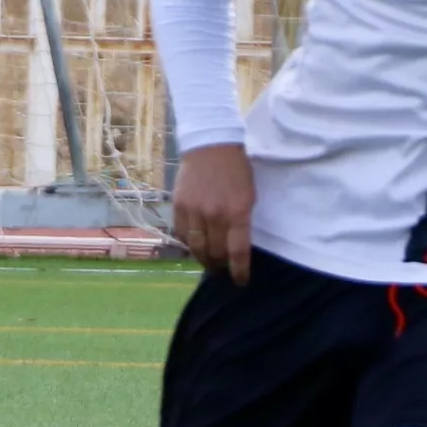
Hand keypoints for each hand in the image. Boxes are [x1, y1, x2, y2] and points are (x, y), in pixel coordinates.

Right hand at [172, 142, 255, 284]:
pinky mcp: (178, 206)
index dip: (239, 271)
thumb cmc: (236, 170)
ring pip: (196, 248)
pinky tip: (194, 244)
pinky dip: (188, 243)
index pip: (237, 252)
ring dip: (203, 258)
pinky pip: (181, 234)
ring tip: (208, 262)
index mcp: (237, 212)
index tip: (240, 281)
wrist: (211, 145)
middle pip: (215, 253)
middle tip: (223, 269)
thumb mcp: (248, 195)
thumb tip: (235, 247)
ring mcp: (194, 211)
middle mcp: (214, 215)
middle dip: (221, 265)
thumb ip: (242, 221)